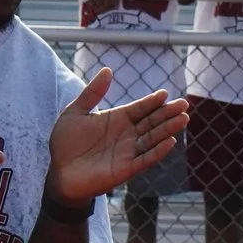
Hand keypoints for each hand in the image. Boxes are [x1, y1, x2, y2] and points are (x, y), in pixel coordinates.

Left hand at [47, 68, 189, 201]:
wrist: (58, 172)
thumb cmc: (65, 143)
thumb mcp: (75, 112)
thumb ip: (92, 92)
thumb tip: (108, 70)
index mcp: (117, 119)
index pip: (140, 108)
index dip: (152, 101)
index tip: (164, 94)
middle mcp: (126, 135)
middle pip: (152, 122)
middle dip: (168, 113)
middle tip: (184, 104)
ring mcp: (127, 152)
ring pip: (153, 138)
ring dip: (168, 129)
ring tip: (183, 118)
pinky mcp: (126, 169)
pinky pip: (146, 159)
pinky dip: (158, 152)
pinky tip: (170, 142)